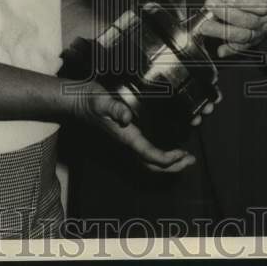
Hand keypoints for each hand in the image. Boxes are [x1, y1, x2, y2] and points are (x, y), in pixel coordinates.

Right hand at [71, 81, 195, 172]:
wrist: (75, 101)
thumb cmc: (89, 99)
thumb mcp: (101, 99)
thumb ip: (114, 107)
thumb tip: (126, 117)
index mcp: (125, 137)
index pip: (150, 155)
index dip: (168, 158)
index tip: (183, 153)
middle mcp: (126, 143)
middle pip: (152, 165)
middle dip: (173, 166)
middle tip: (190, 160)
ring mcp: (125, 142)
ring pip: (148, 162)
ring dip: (168, 163)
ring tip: (183, 157)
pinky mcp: (124, 137)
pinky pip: (144, 154)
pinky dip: (159, 156)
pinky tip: (167, 146)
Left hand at [200, 0, 266, 57]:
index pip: (260, 3)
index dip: (242, 1)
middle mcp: (266, 19)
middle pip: (249, 20)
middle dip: (228, 14)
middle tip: (211, 6)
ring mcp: (259, 33)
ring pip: (245, 35)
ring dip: (224, 31)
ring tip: (207, 26)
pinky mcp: (252, 44)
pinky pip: (242, 49)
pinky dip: (230, 50)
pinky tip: (220, 49)